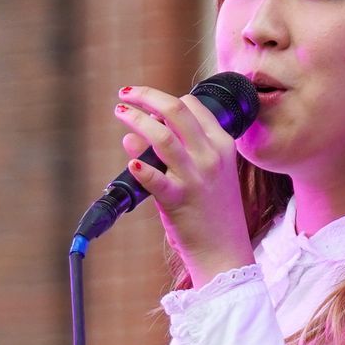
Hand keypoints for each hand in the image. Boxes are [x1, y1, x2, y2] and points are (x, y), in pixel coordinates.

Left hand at [114, 85, 254, 284]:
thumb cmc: (212, 212)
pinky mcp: (178, 200)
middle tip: (125, 93)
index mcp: (222, 145)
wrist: (225, 251)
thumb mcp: (202, 175)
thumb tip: (131, 136)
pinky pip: (155, 179)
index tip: (148, 104)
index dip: (165, 100)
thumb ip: (172, 153)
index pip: (192, 106)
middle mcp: (210, 156)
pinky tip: (131, 163)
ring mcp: (195, 177)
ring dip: (136, 119)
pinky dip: (141, 168)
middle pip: (176, 111)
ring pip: (162, 136)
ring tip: (120, 112)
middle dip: (147, 96)